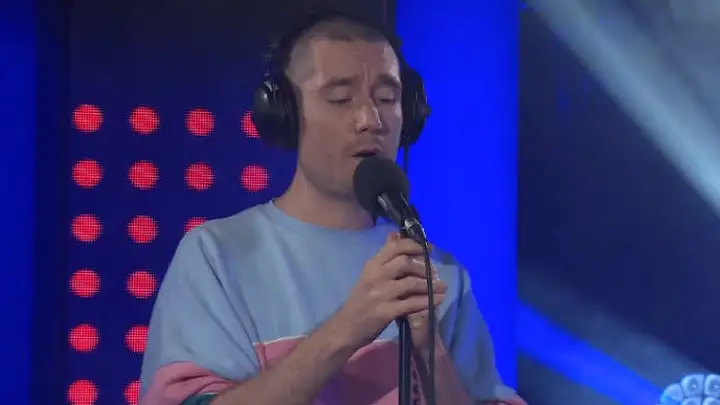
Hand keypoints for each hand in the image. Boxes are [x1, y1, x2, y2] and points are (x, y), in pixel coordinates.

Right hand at [333, 232, 447, 349]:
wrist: (346, 327)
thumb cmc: (360, 300)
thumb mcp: (369, 274)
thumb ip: (384, 256)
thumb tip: (395, 234)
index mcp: (372, 265)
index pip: (394, 247)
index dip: (414, 245)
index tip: (429, 249)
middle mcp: (375, 276)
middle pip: (405, 262)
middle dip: (424, 266)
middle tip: (435, 273)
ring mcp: (380, 294)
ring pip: (411, 283)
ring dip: (430, 285)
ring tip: (442, 287)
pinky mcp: (386, 312)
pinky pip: (412, 304)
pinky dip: (428, 301)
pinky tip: (438, 300)